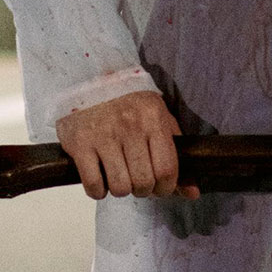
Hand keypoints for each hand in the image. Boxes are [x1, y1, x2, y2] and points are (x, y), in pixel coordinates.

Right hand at [56, 91, 199, 201]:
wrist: (90, 79)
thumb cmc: (130, 103)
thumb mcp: (159, 119)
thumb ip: (176, 154)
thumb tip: (192, 193)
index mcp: (154, 118)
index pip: (167, 169)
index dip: (166, 187)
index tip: (160, 188)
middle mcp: (130, 125)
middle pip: (143, 182)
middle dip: (143, 190)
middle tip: (137, 181)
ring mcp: (104, 135)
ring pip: (119, 187)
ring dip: (120, 190)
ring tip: (119, 176)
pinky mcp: (80, 143)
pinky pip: (94, 184)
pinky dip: (98, 191)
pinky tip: (100, 178)